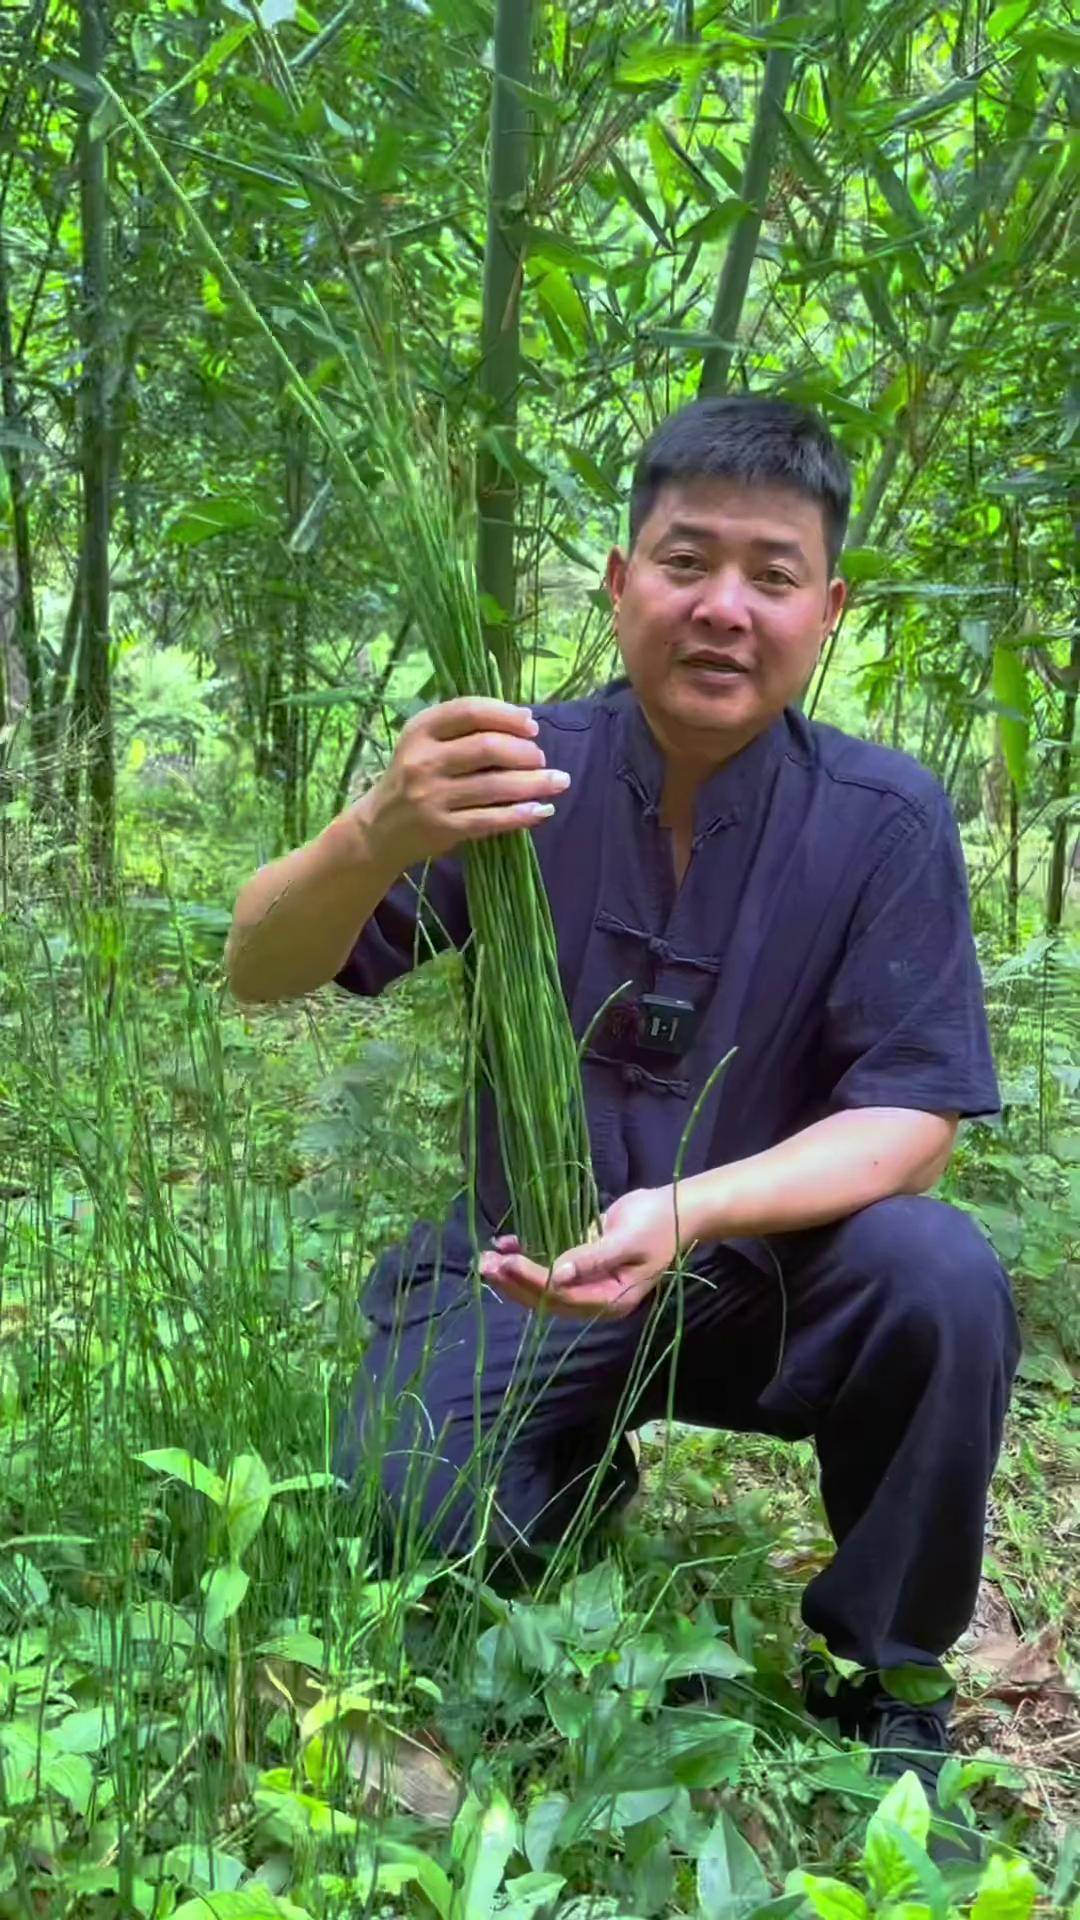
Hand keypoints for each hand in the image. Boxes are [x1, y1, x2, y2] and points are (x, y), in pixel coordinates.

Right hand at [355, 696, 570, 871]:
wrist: (379, 828)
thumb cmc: (413, 777)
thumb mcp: (425, 743)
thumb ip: (464, 729)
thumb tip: (525, 721)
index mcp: (420, 730)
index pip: (469, 711)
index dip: (507, 715)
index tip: (532, 725)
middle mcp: (422, 760)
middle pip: (486, 748)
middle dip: (524, 752)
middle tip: (541, 758)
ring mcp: (431, 796)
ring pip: (494, 786)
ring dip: (534, 783)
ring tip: (558, 782)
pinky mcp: (441, 828)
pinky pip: (490, 820)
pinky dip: (521, 815)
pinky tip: (542, 810)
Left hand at [479, 1185, 686, 1320]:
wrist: (677, 1209)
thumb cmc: (657, 1224)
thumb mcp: (628, 1240)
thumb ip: (593, 1257)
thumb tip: (558, 1273)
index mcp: (611, 1299)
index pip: (563, 1297)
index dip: (533, 1281)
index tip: (508, 1263)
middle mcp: (596, 1298)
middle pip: (547, 1298)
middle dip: (515, 1283)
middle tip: (484, 1265)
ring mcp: (588, 1283)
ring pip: (543, 1286)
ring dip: (514, 1274)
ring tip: (486, 1259)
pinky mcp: (582, 1265)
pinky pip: (550, 1268)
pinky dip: (528, 1258)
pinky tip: (507, 1244)